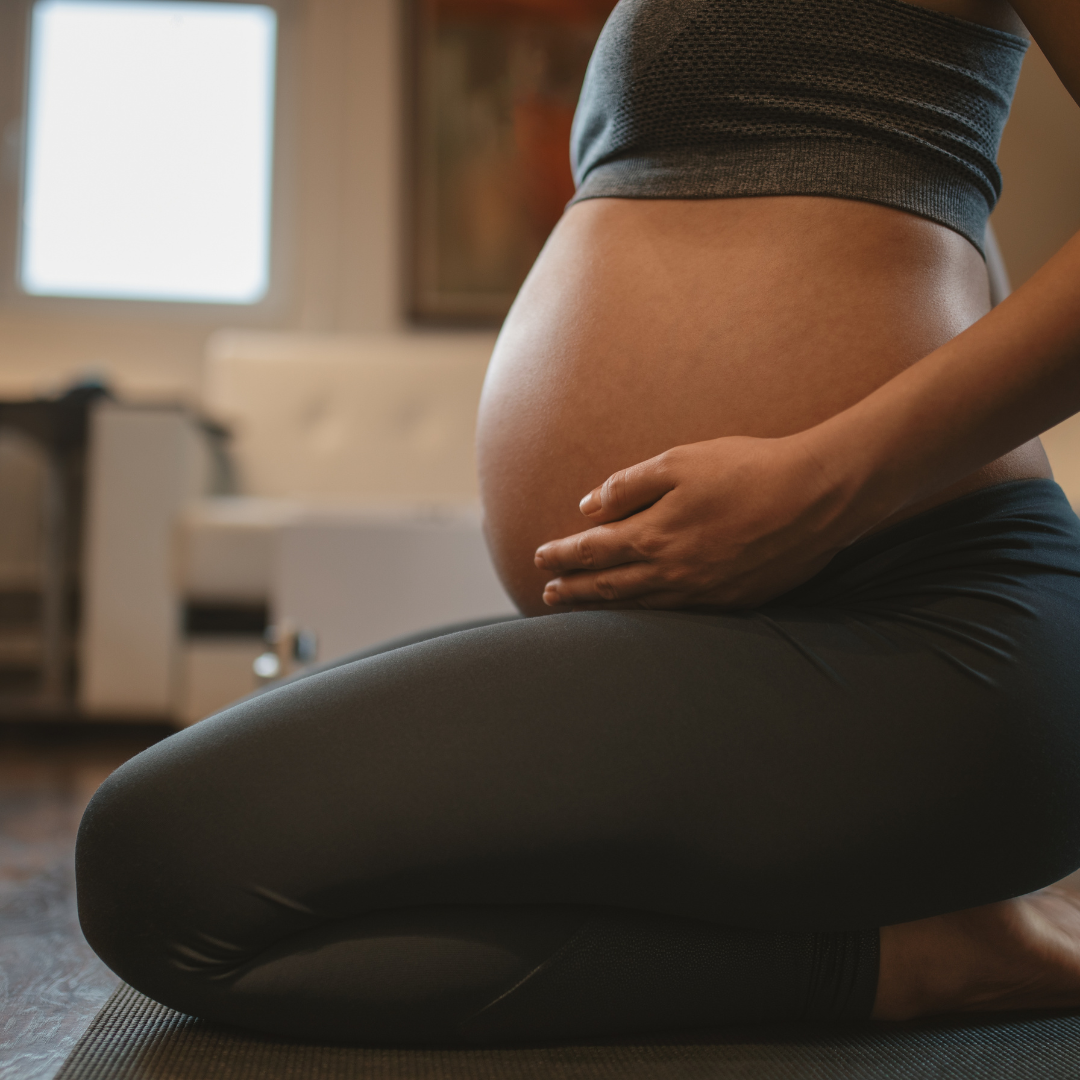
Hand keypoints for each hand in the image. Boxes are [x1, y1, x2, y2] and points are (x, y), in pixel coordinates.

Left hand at [534, 433, 866, 609]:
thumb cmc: (747, 469)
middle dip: (574, 590)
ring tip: (580, 610)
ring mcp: (702, 593)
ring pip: (639, 608)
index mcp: (655, 535)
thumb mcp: (681, 462)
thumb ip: (630, 484)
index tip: (539, 559)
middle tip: (547, 595)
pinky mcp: (731, 602)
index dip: (562, 556)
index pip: (592, 551)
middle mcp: (672, 572)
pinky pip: (675, 617)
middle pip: (608, 587)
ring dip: (603, 610)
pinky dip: (646, 618)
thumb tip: (588, 505)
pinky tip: (640, 616)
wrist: (815, 497)